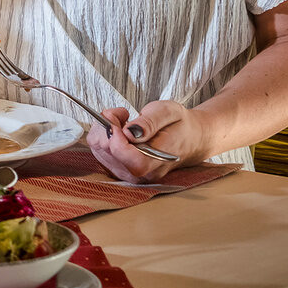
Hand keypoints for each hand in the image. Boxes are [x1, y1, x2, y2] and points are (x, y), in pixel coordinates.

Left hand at [86, 101, 204, 182]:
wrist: (189, 138)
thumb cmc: (179, 124)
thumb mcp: (169, 112)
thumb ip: (149, 122)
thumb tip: (129, 132)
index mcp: (155, 163)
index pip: (125, 156)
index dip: (115, 135)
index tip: (121, 116)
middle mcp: (140, 174)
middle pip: (107, 152)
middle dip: (108, 126)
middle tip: (123, 113)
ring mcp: (128, 174)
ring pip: (99, 150)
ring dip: (105, 130)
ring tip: (124, 121)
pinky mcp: (119, 169)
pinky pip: (99, 151)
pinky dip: (104, 135)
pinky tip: (119, 129)